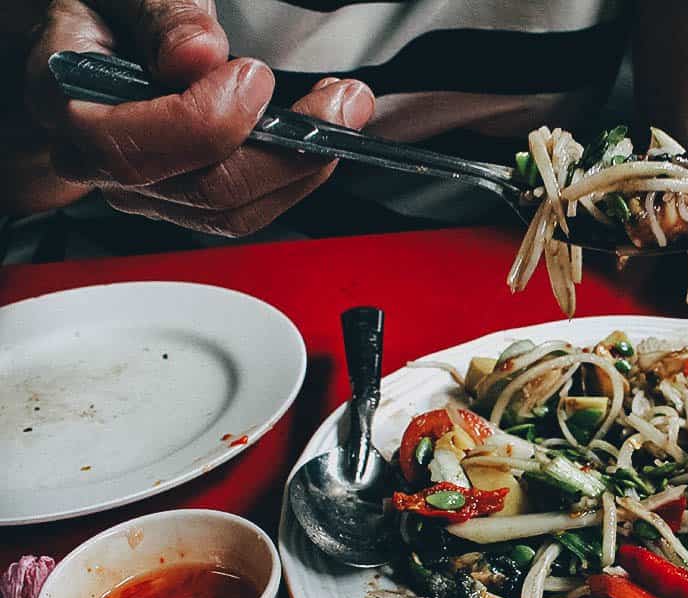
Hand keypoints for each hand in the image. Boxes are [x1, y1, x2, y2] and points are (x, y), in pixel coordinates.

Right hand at [24, 0, 374, 235]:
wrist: (103, 33)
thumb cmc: (111, 11)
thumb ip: (161, 16)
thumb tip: (196, 56)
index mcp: (65, 100)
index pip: (127, 149)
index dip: (203, 124)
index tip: (255, 76)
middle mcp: (97, 161)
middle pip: (200, 190)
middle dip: (283, 149)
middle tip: (338, 98)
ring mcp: (145, 189)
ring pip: (234, 211)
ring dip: (304, 164)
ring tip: (344, 107)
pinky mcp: (187, 197)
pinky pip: (249, 208)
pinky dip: (297, 172)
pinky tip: (321, 131)